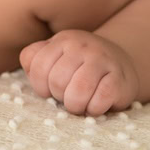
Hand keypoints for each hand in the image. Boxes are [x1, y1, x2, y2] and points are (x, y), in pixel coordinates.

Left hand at [19, 30, 140, 115]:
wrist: (121, 65)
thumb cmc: (79, 67)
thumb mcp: (55, 57)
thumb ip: (34, 60)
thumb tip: (29, 68)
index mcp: (62, 40)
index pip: (38, 66)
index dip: (40, 86)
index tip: (50, 90)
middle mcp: (82, 46)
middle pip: (57, 81)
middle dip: (59, 97)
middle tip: (68, 96)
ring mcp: (102, 60)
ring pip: (78, 91)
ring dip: (76, 106)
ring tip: (80, 104)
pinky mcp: (119, 78)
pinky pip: (100, 100)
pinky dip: (94, 109)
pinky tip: (96, 105)